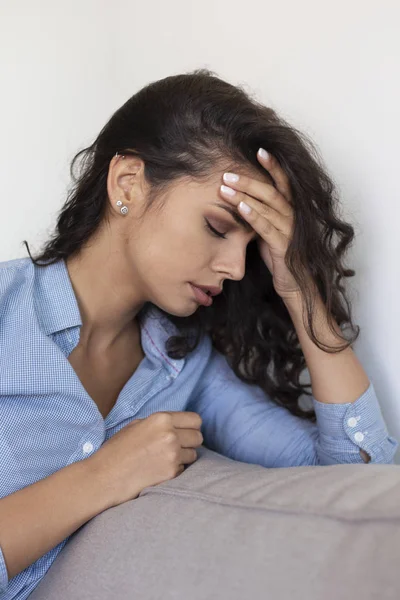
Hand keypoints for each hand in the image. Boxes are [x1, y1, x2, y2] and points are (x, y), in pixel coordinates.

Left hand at [220, 148, 310, 299]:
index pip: (283, 183)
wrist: (295, 286)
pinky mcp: (284, 246)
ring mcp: (290, 231)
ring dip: (245, 195)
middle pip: (271, 191)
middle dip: (248, 181)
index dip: (273, 166)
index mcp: (290, 211)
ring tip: (225, 187)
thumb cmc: (281, 258)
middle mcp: (293, 217)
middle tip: (226, 174)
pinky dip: (253, 216)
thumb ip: (261, 215)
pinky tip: (240, 208)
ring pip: (268, 206)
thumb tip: (241, 201)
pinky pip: (267, 227)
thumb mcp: (268, 232)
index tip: (259, 150)